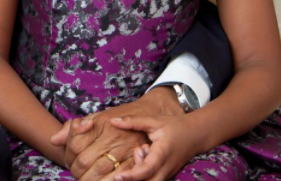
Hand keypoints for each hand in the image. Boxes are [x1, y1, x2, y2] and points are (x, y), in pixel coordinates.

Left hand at [49, 88, 181, 180]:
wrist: (194, 135)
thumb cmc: (168, 126)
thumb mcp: (148, 120)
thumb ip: (128, 121)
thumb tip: (101, 121)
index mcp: (159, 153)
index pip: (143, 170)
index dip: (128, 176)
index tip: (114, 177)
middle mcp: (162, 169)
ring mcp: (164, 176)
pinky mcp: (163, 179)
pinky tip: (117, 180)